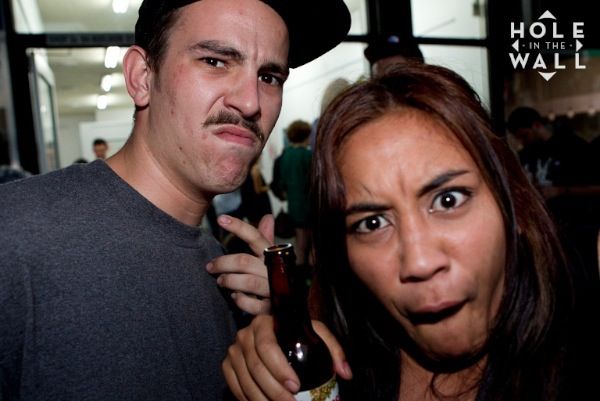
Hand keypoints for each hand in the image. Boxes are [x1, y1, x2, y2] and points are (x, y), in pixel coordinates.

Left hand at [207, 214, 273, 314]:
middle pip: (244, 261)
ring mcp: (275, 290)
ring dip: (229, 281)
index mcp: (274, 255)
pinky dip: (241, 300)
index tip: (220, 219)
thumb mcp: (271, 258)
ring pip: (248, 282)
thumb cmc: (275, 277)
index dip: (239, 227)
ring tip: (220, 281)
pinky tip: (235, 297)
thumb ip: (266, 239)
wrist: (290, 306)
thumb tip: (268, 217)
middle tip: (210, 266)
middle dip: (223, 263)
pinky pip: (253, 305)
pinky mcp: (272, 308)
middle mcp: (276, 271)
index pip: (256, 237)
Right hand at [222, 315, 351, 400]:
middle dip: (274, 391)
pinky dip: (248, 400)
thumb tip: (346, 373)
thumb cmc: (298, 334)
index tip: (296, 386)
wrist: (276, 332)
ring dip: (261, 399)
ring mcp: (234, 351)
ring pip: (244, 380)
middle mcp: (244, 334)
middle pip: (255, 366)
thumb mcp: (317, 335)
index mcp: (264, 323)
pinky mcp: (227, 365)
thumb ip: (333, 350)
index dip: (279, 369)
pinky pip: (234, 386)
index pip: (267, 347)